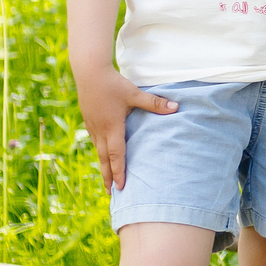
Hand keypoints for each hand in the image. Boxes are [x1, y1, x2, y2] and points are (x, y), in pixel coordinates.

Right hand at [75, 64, 176, 191]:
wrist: (89, 72)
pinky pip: (95, 142)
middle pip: (104, 159)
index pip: (116, 155)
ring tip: (106, 180)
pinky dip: (99, 153)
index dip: (119, 172)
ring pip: (98, 151)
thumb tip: (176, 107)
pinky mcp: (89, 121)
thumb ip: (155, 103)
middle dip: (107, 177)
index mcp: (112, 127)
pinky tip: (102, 156)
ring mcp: (92, 126)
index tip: (121, 188)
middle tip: (110, 193)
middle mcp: (100, 130)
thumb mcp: (135, 93)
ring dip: (103, 166)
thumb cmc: (113, 83)